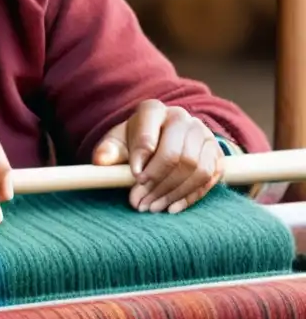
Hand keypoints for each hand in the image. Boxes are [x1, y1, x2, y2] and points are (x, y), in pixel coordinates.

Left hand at [92, 99, 223, 213]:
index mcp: (153, 110)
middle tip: (139, 202)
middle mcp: (182, 118)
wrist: (161, 139)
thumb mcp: (117, 142)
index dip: (141, 159)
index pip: (149, 136)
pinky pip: (209, 178)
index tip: (134, 178)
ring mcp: (203, 135)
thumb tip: (101, 160)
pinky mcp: (216, 153)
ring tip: (152, 207)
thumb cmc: (134, 141)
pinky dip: (190, 196)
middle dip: (157, 182)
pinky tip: (172, 208)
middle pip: (175, 155)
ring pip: (195, 168)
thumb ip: (108, 150)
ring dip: (172, 192)